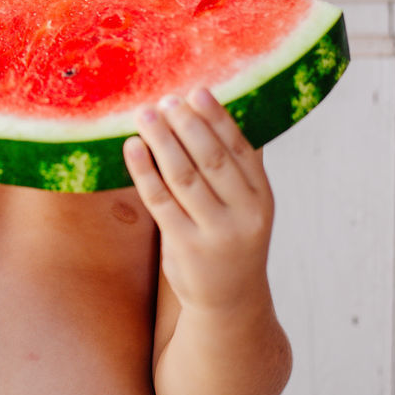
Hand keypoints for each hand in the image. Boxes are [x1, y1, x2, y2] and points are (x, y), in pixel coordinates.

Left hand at [123, 88, 274, 314]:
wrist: (231, 303)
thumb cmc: (233, 239)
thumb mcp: (249, 206)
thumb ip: (237, 167)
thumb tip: (213, 112)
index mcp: (262, 197)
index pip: (239, 148)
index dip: (216, 118)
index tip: (196, 91)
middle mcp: (244, 214)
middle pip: (211, 158)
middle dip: (186, 124)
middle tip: (165, 99)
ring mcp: (215, 232)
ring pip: (183, 176)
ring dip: (161, 140)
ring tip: (145, 114)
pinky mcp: (185, 246)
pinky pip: (160, 200)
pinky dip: (144, 170)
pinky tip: (132, 147)